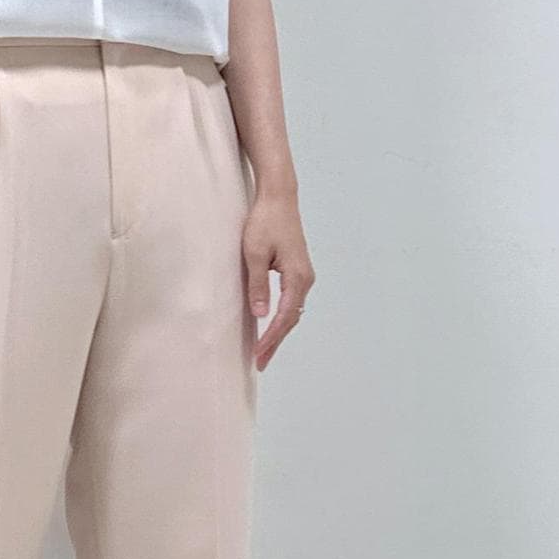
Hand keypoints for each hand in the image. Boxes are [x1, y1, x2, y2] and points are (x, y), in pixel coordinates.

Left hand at [242, 190, 312, 371]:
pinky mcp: (296, 270)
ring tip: (263, 350)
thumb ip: (258, 285)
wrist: (278, 197)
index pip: (285, 317)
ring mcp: (303, 275)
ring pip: (293, 311)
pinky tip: (269, 325)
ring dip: (279, 331)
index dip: (271, 339)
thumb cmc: (264, 221)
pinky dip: (281, 317)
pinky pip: (291, 301)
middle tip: (260, 362)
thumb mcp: (254, 254)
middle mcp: (305, 278)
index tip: (259, 356)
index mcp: (297, 277)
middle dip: (276, 341)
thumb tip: (260, 315)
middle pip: (292, 318)